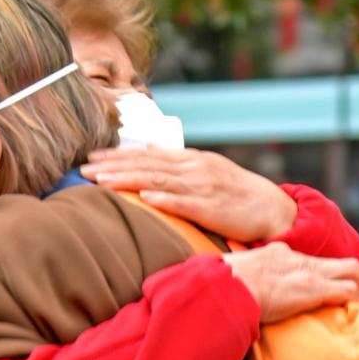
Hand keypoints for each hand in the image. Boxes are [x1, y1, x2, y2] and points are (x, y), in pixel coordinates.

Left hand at [82, 147, 296, 242]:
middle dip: (113, 167)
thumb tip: (151, 149)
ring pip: (159, 180)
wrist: (274, 210)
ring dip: (128, 179)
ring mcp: (204, 187)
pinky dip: (165, 199)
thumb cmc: (238, 195)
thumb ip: (179, 164)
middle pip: (147, 165)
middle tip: (84, 169)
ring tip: (102, 181)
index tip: (92, 157)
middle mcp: (195, 168)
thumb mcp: (208, 171)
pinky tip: (145, 197)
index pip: (148, 154)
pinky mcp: (214, 208)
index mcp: (191, 160)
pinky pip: (185, 203)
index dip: (118, 155)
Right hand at [222, 242, 358, 322]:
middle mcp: (297, 259)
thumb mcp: (229, 279)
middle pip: (339, 263)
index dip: (324, 273)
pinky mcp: (312, 289)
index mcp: (277, 255)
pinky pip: (349, 292)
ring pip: (353, 273)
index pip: (308, 261)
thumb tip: (227, 298)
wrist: (225, 286)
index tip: (330, 286)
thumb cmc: (220, 286)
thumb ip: (237, 284)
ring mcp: (307, 273)